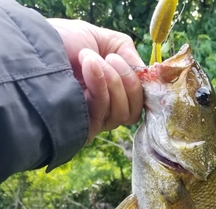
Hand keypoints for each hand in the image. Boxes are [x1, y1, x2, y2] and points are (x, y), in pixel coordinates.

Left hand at [47, 19, 144, 140]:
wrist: (35, 49)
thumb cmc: (63, 42)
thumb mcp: (102, 39)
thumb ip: (128, 53)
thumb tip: (146, 73)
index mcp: (112, 90)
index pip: (139, 102)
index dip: (143, 88)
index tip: (142, 71)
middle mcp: (105, 108)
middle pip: (134, 112)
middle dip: (129, 82)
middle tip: (111, 59)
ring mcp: (95, 120)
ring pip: (123, 113)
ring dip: (112, 80)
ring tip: (89, 58)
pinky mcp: (85, 127)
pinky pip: (104, 112)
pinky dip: (100, 85)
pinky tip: (87, 64)